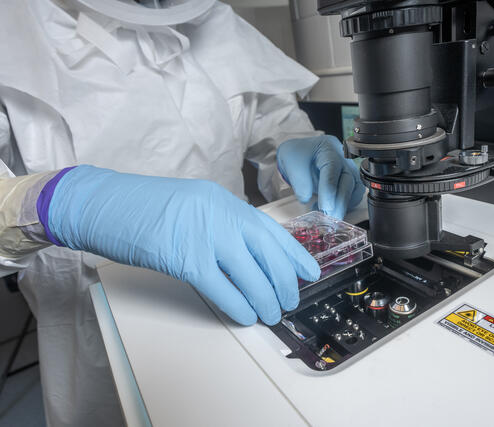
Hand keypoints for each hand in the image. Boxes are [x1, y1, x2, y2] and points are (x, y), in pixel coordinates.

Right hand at [43, 165, 320, 324]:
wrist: (103, 204)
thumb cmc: (144, 207)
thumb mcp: (194, 204)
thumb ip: (223, 223)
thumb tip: (249, 255)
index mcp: (225, 201)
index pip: (271, 230)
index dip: (294, 254)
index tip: (309, 272)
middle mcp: (221, 215)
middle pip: (268, 254)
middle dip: (284, 283)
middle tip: (289, 301)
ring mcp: (205, 236)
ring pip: (250, 275)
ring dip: (265, 299)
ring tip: (270, 314)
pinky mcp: (185, 259)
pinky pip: (222, 289)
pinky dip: (239, 306)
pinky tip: (246, 316)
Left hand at [277, 135, 364, 218]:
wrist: (301, 154)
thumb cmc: (297, 155)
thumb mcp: (291, 164)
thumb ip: (300, 182)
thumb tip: (306, 199)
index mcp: (328, 149)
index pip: (332, 169)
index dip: (329, 190)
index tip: (325, 207)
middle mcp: (342, 159)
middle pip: (348, 181)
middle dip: (339, 203)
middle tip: (328, 218)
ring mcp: (348, 170)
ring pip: (355, 190)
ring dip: (343, 206)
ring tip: (328, 216)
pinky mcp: (349, 181)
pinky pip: (353, 195)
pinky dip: (345, 206)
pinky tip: (331, 210)